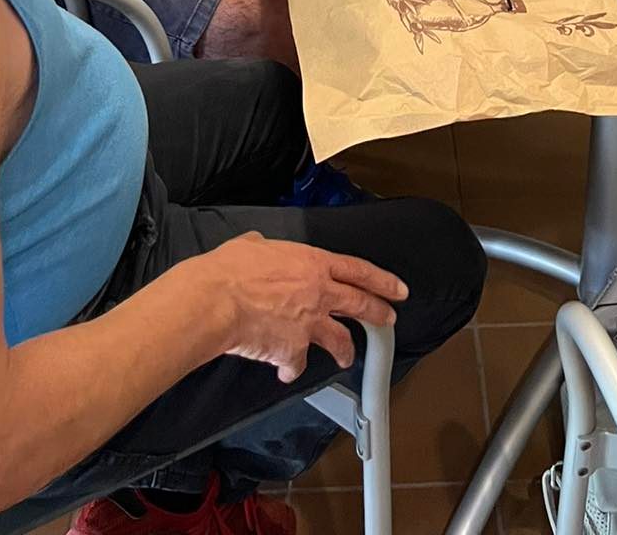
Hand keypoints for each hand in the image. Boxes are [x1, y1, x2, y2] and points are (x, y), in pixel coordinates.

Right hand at [205, 232, 405, 380]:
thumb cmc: (231, 270)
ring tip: (346, 357)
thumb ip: (267, 250)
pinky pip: (297, 365)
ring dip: (344, 351)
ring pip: (339, 340)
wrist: (218, 301)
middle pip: (360, 305)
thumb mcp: (254, 245)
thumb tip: (259, 248)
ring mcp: (309, 324)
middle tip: (389, 319)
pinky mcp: (293, 350)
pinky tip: (286, 371)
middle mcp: (318, 293)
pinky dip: (291, 369)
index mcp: (313, 263)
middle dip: (378, 313)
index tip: (397, 288)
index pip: (359, 270)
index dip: (382, 280)